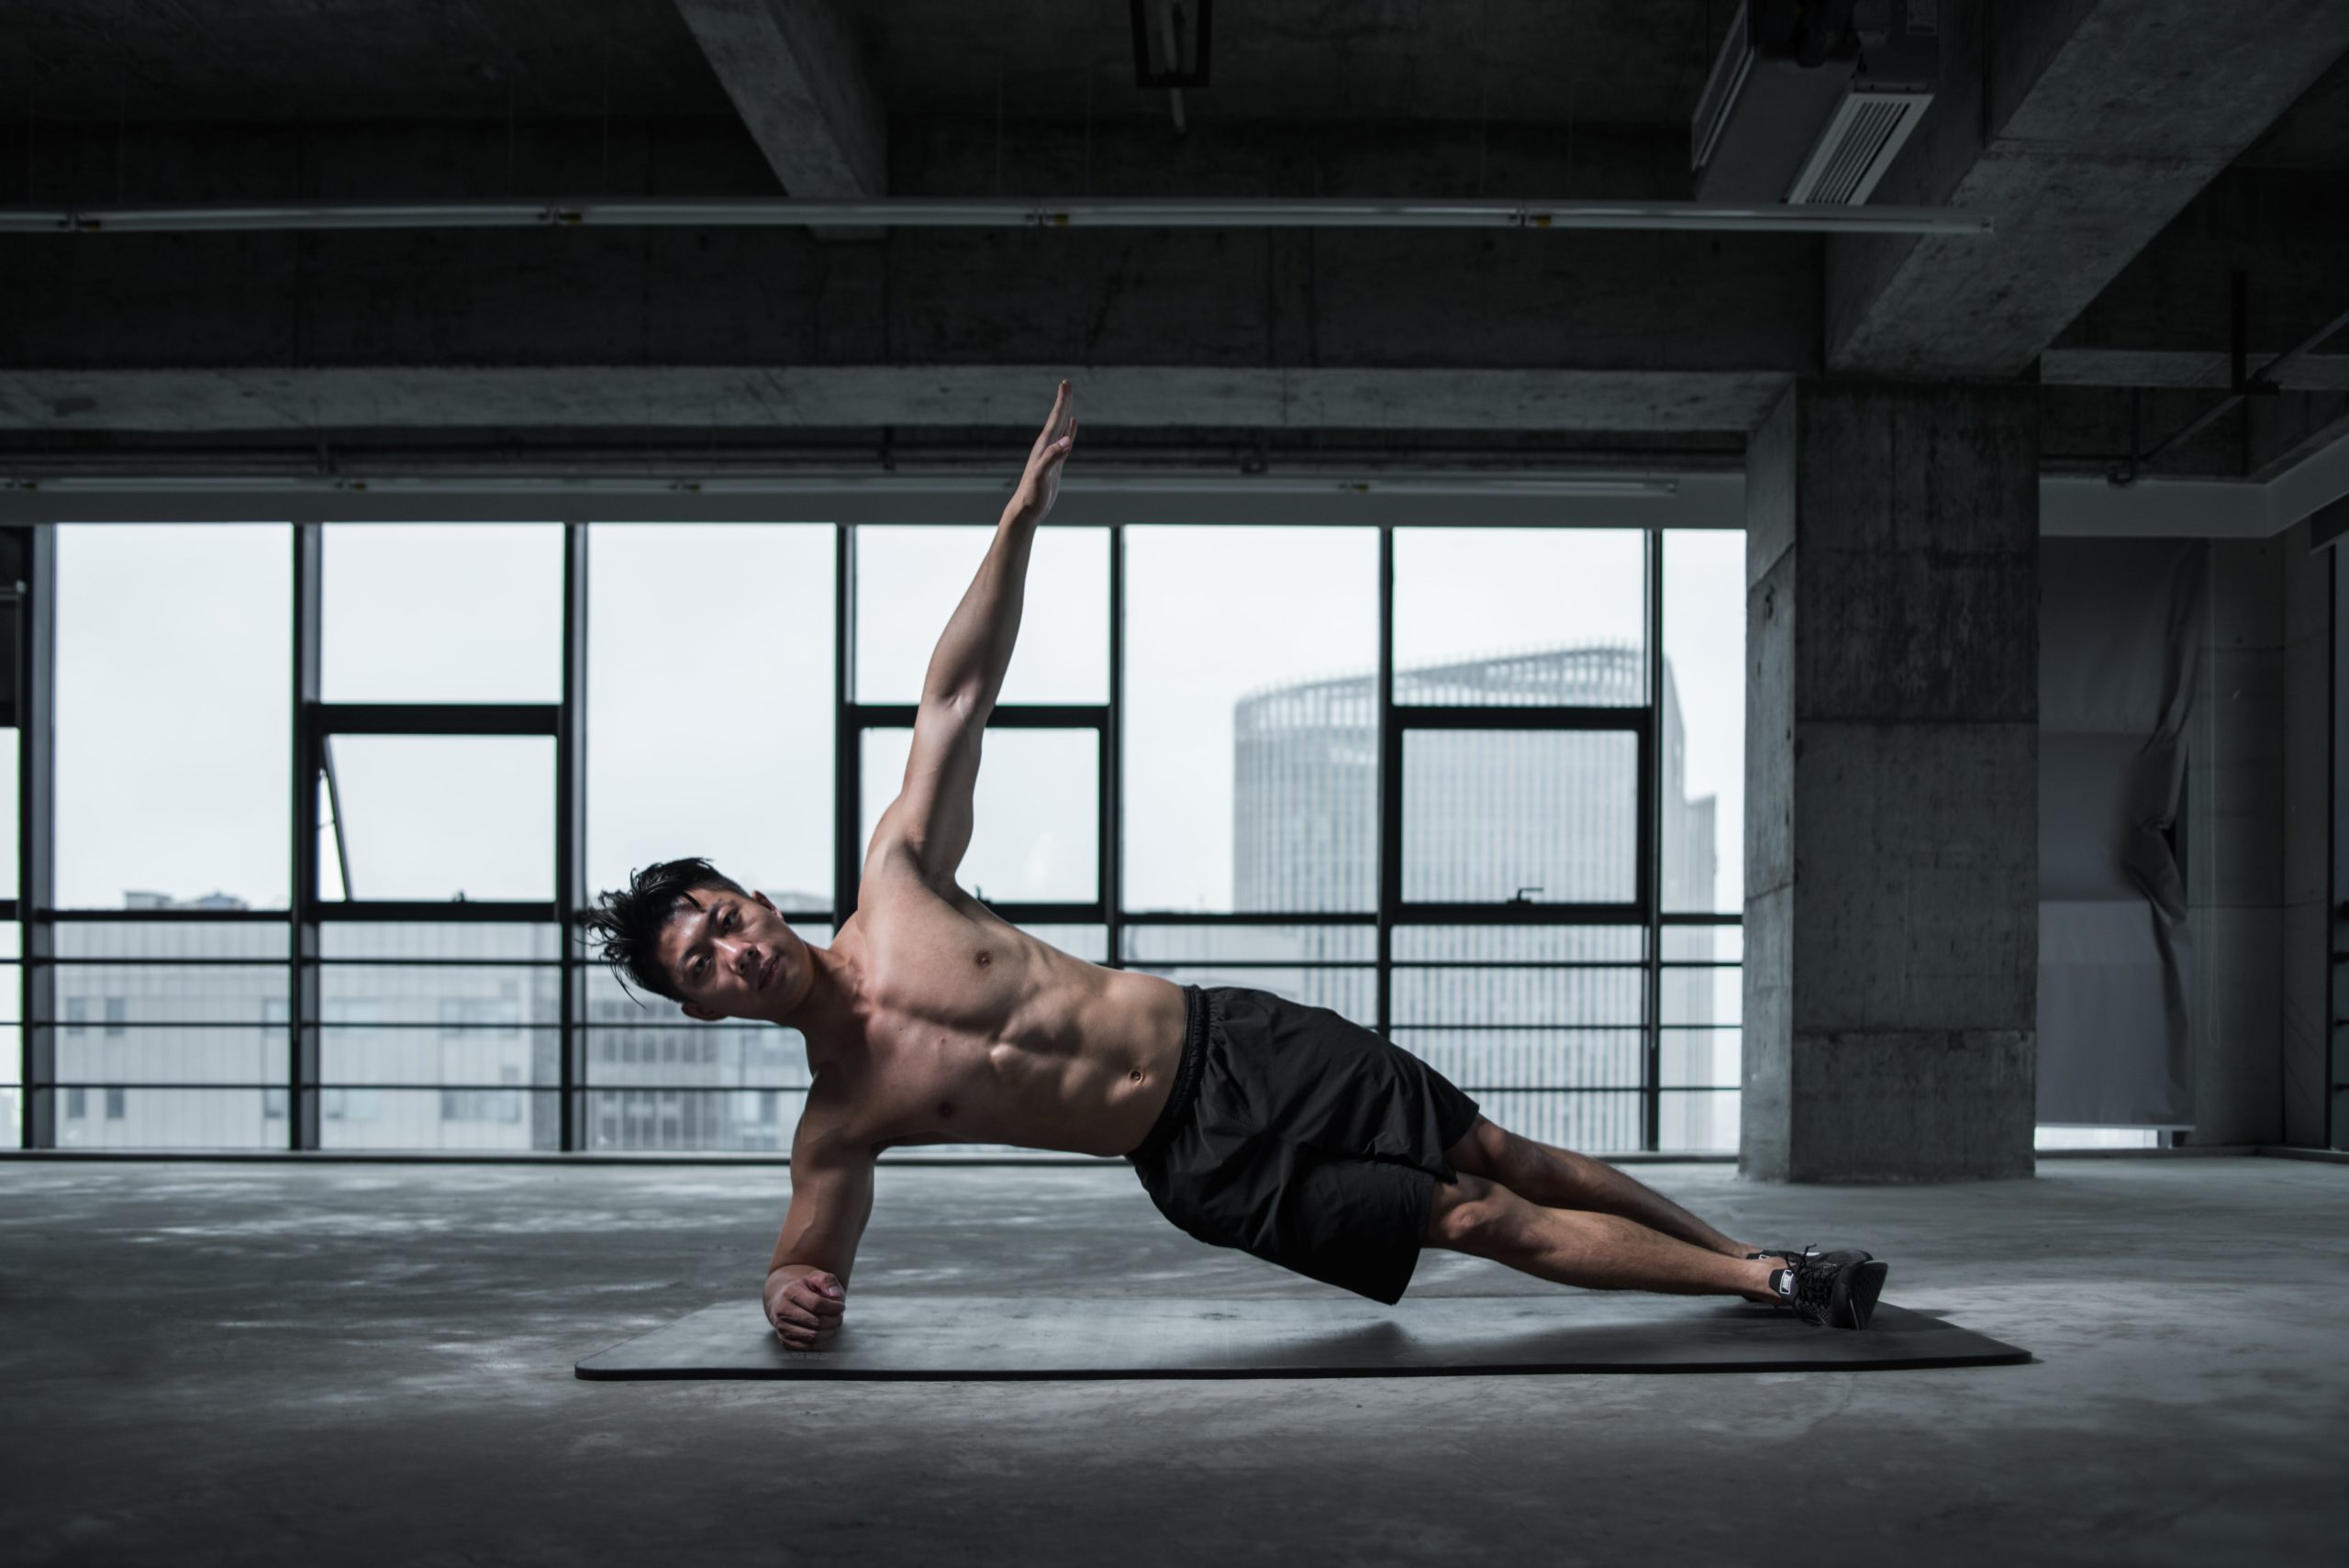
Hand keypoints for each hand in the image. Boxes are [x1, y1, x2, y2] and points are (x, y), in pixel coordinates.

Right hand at [765, 1268, 845, 1350]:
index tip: (840, 1306)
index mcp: (791, 1292)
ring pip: (813, 1337)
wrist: (783, 1299)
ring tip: (833, 1324)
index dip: (833, 1307)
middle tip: (839, 1316)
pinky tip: (825, 1332)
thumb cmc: (804, 1288)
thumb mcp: (817, 1277)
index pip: (816, 1304)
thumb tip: (835, 1295)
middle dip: (834, 1321)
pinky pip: (808, 1347)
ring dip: (829, 1332)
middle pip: (816, 1322)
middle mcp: (783, 1311)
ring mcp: (782, 1327)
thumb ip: (828, 1282)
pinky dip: (821, 1342)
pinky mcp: (784, 1340)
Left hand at [1007, 378, 1077, 523]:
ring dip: (1066, 413)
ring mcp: (1051, 454)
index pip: (1056, 418)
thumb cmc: (1031, 494)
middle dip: (1064, 401)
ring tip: (1069, 400)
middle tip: (1067, 383)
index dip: (1062, 401)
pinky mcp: (1056, 464)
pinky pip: (1064, 442)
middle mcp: (1047, 446)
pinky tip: (1072, 425)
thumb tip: (1067, 441)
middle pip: (1058, 419)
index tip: (1066, 383)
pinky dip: (1069, 431)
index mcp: (1044, 445)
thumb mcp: (1042, 475)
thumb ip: (1053, 457)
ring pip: (1061, 428)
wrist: (1026, 510)